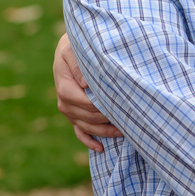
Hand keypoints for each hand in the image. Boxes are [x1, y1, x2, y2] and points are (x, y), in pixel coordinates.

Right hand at [54, 33, 122, 151]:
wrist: (72, 48)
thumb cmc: (76, 46)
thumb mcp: (74, 49)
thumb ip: (78, 65)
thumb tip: (85, 83)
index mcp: (65, 86)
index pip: (83, 102)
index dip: (101, 106)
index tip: (119, 105)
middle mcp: (65, 101)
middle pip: (87, 117)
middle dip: (107, 119)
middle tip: (129, 117)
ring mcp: (69, 110)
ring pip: (86, 127)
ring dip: (104, 132)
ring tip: (124, 132)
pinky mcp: (74, 115)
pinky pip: (79, 132)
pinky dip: (89, 141)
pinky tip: (101, 148)